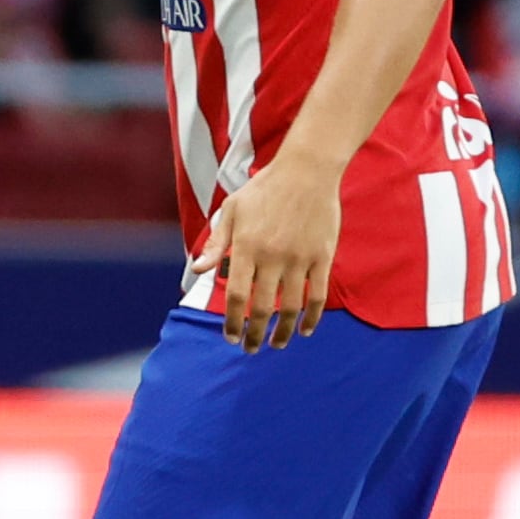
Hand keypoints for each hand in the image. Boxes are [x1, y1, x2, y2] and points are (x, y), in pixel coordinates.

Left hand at [194, 154, 337, 352]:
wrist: (307, 170)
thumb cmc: (265, 189)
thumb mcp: (232, 210)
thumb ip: (215, 244)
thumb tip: (197, 271)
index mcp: (246, 246)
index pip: (235, 295)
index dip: (231, 321)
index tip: (230, 337)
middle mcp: (272, 255)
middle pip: (262, 307)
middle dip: (254, 334)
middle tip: (250, 348)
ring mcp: (300, 257)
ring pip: (291, 307)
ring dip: (282, 332)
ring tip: (277, 344)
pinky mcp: (322, 257)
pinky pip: (317, 295)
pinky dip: (311, 317)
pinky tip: (304, 330)